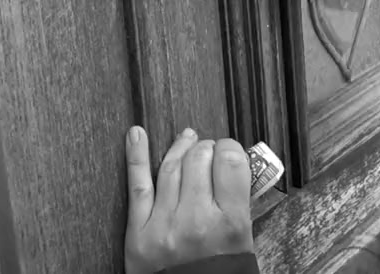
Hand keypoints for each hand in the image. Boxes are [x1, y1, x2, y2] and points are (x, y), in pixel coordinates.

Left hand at [124, 126, 253, 273]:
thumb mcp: (243, 244)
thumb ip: (237, 205)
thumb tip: (229, 168)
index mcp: (230, 224)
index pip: (230, 161)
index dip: (229, 149)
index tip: (227, 152)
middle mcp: (196, 220)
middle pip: (200, 158)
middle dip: (206, 149)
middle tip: (208, 154)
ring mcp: (164, 224)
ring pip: (172, 166)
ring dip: (181, 148)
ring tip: (186, 141)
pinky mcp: (138, 233)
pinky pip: (138, 186)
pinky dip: (136, 157)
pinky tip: (136, 134)